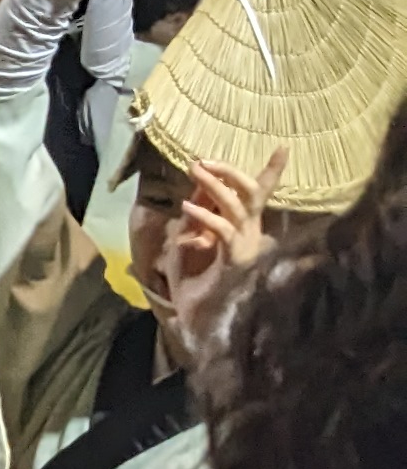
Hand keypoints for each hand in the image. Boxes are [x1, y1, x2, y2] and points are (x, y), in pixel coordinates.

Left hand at [160, 152, 281, 332]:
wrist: (194, 322)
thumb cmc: (191, 287)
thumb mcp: (185, 247)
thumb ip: (191, 223)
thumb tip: (190, 199)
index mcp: (244, 230)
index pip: (259, 195)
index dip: (272, 172)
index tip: (283, 146)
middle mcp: (251, 236)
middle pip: (252, 195)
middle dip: (231, 173)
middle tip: (202, 160)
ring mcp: (247, 248)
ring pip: (238, 208)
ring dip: (215, 186)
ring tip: (195, 170)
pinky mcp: (236, 261)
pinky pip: (224, 231)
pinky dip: (205, 217)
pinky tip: (188, 208)